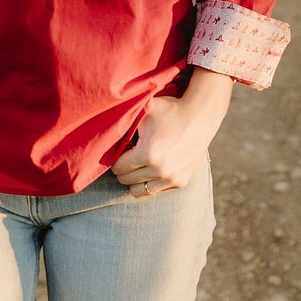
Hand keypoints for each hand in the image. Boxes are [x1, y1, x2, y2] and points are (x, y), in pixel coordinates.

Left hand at [113, 69, 232, 196]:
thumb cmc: (169, 110)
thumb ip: (124, 117)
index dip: (115, 157)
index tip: (121, 148)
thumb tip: (100, 123)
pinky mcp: (180, 182)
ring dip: (134, 179)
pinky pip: (155, 191)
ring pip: (138, 191)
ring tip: (137, 164)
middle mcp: (159, 170)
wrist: (200, 116)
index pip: (117, 167)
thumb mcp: (145, 109)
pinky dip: (149, 181)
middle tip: (128, 154)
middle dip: (123, 168)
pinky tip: (152, 166)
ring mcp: (171, 178)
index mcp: (147, 153)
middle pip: (125, 180)